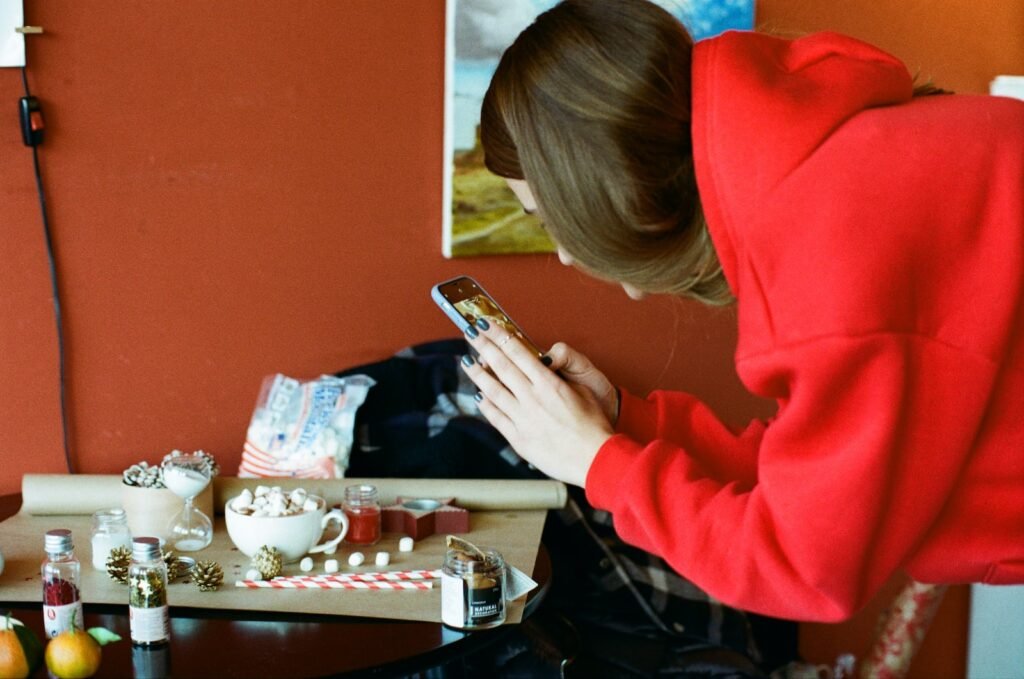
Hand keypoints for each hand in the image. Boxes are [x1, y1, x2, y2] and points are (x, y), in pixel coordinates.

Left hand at [462, 320, 613, 487]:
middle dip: (483, 346)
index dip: (499, 336)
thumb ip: (558, 376)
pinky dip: (485, 405)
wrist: (595, 459)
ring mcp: (523, 418)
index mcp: (548, 383)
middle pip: (501, 366)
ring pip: (493, 391)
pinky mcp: (518, 439)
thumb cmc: (593, 425)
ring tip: (467, 362)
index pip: (518, 352)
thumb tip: (543, 364)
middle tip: (470, 332)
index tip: (487, 325)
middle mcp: (532, 398)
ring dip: (478, 374)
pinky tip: (479, 396)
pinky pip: (495, 417)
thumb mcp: (582, 390)